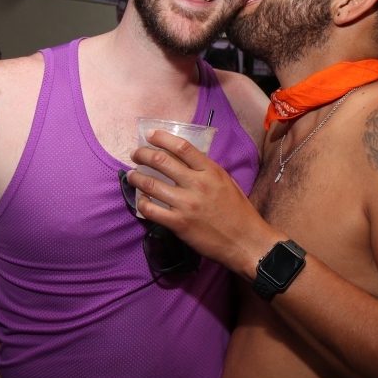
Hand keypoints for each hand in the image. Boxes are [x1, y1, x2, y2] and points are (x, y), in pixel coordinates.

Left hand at [126, 129, 284, 277]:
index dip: (161, 138)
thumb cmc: (239, 212)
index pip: (182, 147)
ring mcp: (186, 204)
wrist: (246, 242)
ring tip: (132, 176)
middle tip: (136, 154)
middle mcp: (197, 184)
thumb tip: (185, 162)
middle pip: (161, 161)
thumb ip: (206, 171)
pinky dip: (142, 203)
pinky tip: (141, 200)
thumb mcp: (227, 183)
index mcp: (211, 171)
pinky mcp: (179, 224)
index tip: (150, 135)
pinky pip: (151, 210)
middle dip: (142, 155)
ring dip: (136, 178)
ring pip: (151, 184)